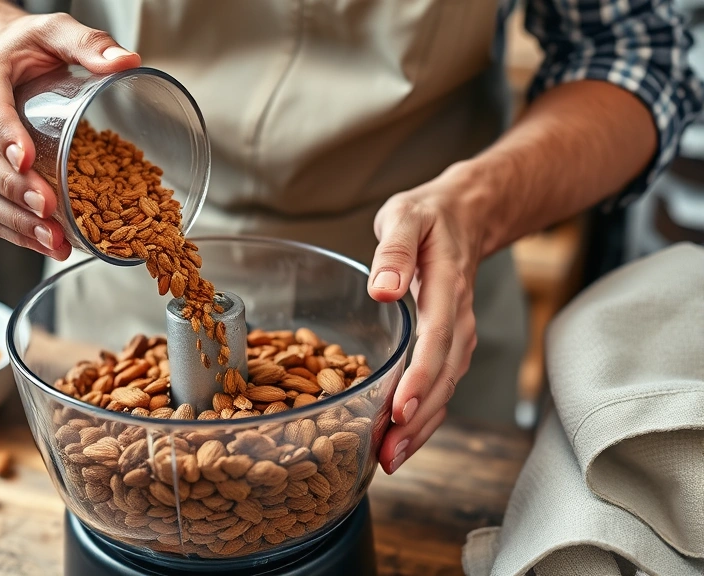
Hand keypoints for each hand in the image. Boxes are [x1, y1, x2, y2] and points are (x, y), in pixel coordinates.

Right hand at [0, 13, 140, 258]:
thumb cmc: (27, 51)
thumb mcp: (55, 33)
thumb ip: (89, 43)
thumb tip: (126, 61)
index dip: (6, 138)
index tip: (28, 161)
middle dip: (15, 191)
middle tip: (50, 211)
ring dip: (13, 222)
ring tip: (53, 240)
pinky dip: (9, 232)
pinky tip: (41, 245)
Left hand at [367, 164, 486, 474]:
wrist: (465, 214)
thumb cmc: (428, 216)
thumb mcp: (404, 218)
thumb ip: (394, 251)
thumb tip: (382, 291)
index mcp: (446, 288)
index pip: (436, 341)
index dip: (419, 379)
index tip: (399, 410)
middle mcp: (458, 319)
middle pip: (444, 378)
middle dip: (418, 419)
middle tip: (387, 453)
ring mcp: (458, 335)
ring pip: (446, 389)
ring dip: (422, 427)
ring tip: (390, 458)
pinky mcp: (451, 345)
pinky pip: (442, 385)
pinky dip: (425, 415)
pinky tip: (401, 437)